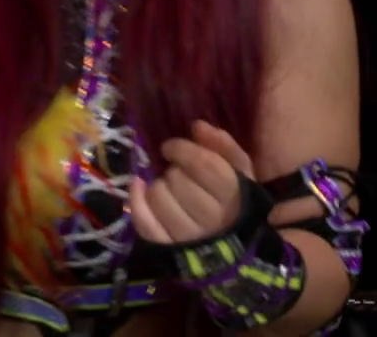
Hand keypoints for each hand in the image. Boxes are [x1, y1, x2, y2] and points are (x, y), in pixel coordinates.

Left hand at [129, 121, 257, 244]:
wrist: (231, 247)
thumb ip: (223, 146)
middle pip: (177, 179)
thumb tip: (197, 126)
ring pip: (158, 197)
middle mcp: (210, 218)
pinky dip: (136, 201)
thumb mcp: (240, 171)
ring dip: (158, 186)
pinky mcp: (167, 248)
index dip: (181, 149)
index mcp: (232, 195)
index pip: (202, 164)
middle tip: (178, 174)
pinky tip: (140, 187)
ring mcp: (187, 236)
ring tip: (168, 188)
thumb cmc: (235, 202)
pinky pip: (144, 221)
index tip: (171, 147)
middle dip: (173, 170)